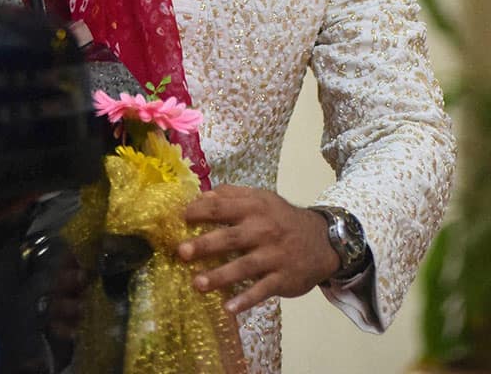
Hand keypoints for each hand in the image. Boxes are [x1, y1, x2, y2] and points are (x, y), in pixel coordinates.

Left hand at [178, 185, 339, 314]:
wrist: (322, 241)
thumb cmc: (282, 218)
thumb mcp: (262, 199)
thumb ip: (233, 195)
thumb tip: (202, 196)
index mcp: (254, 208)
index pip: (222, 208)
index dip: (200, 212)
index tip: (180, 219)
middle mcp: (263, 230)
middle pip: (230, 238)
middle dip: (205, 245)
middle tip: (181, 252)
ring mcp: (274, 256)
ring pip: (244, 267)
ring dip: (220, 276)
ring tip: (197, 284)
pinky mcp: (283, 279)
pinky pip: (262, 290)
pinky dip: (246, 299)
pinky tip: (229, 308)